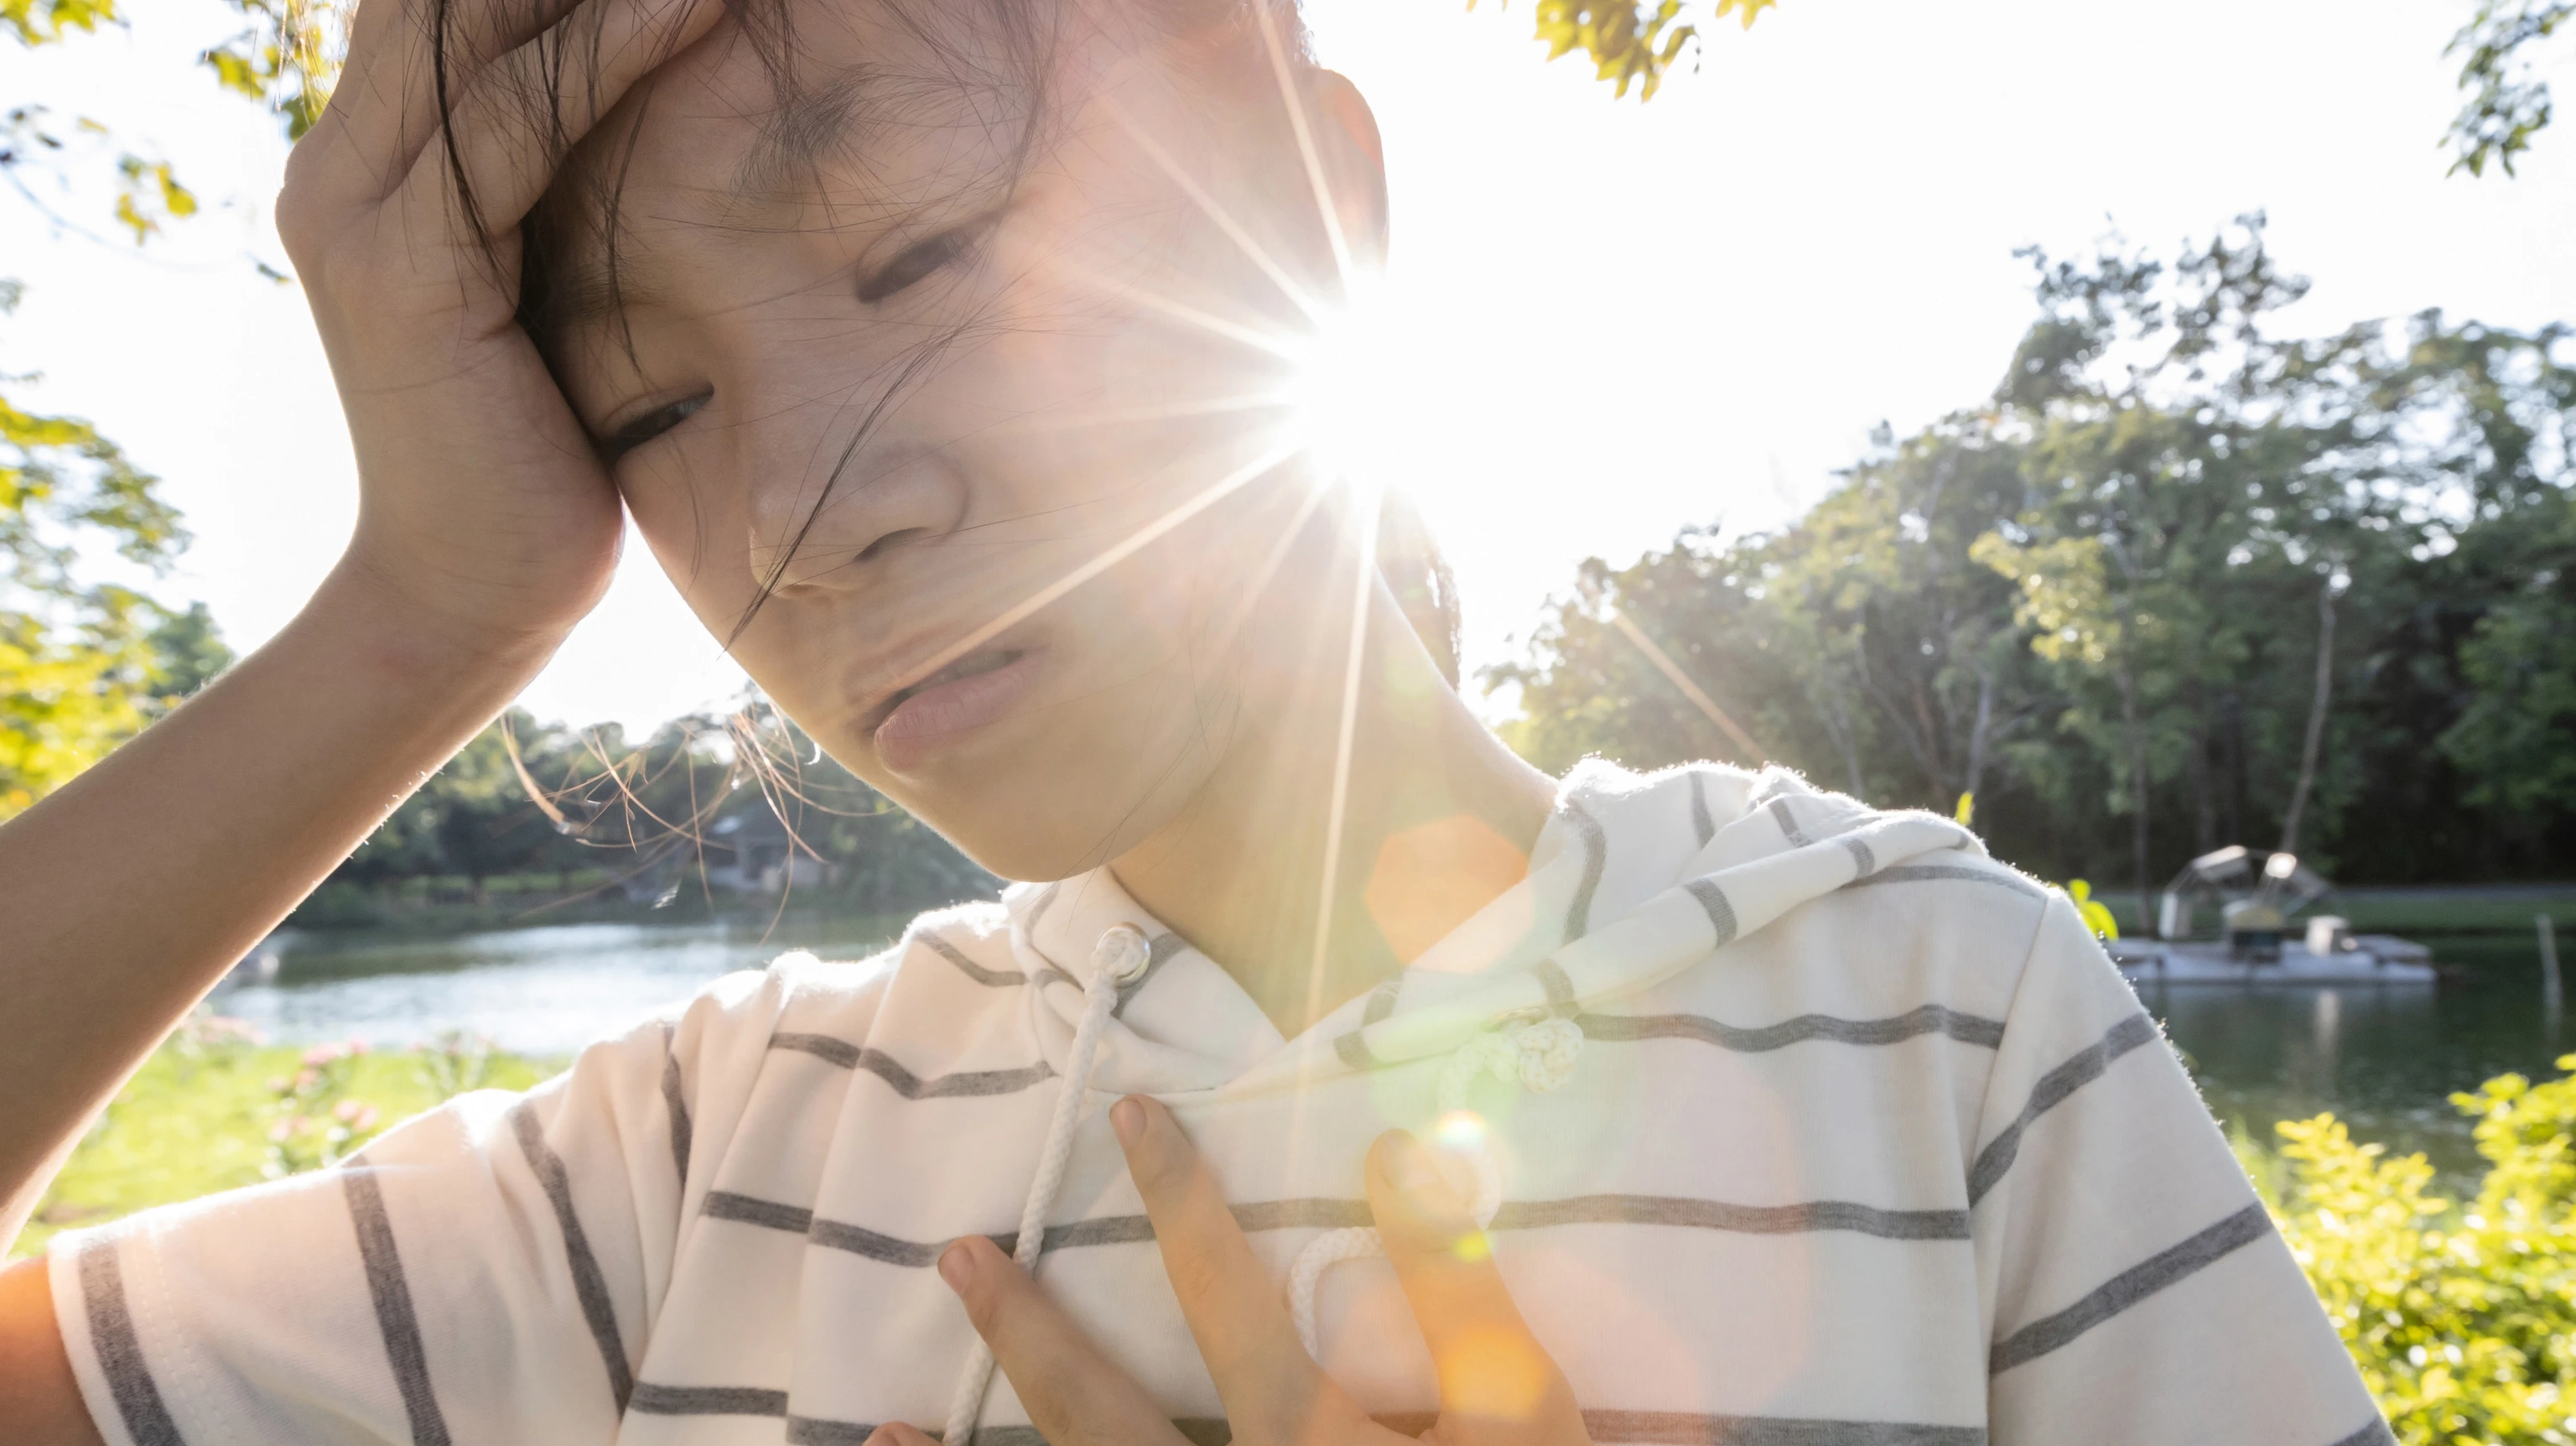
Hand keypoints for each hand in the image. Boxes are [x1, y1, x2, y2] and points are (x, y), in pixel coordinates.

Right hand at [274, 0, 722, 646]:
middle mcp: (345, 168)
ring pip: (474, 32)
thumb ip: (575, 190)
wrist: (479, 595)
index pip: (454, 3)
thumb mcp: (566, 288)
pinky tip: (694, 7)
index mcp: (380, 166)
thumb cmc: (554, 451)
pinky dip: (601, 54)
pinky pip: (508, 125)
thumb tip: (682, 109)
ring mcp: (358, 214)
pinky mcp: (404, 271)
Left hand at [899, 1097, 1591, 1445]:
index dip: (1177, 1195)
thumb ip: (1455, 1287)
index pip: (1221, 1291)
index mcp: (1302, 1443)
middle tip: (958, 1258)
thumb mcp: (1522, 1414)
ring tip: (879, 1431)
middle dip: (1024, 1330)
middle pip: (1095, 1412)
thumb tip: (1392, 1150)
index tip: (1129, 1114)